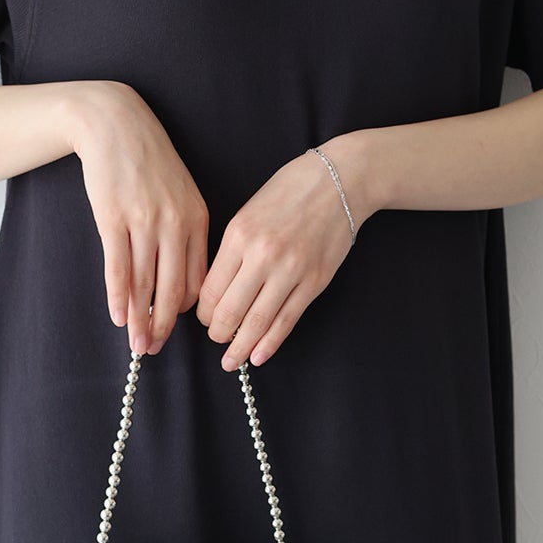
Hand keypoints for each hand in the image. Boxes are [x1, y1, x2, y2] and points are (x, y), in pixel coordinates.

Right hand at [74, 83, 208, 356]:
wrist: (115, 124)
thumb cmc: (148, 161)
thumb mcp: (180, 192)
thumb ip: (185, 232)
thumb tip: (183, 279)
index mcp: (196, 218)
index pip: (199, 277)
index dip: (188, 310)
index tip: (178, 328)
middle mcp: (175, 223)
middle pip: (174, 288)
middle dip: (165, 325)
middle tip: (157, 349)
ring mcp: (144, 221)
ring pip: (145, 283)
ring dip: (141, 319)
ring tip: (137, 344)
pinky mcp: (113, 218)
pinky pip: (118, 267)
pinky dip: (119, 296)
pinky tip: (119, 316)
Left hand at [196, 147, 357, 370]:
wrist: (339, 181)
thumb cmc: (290, 192)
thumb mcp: (248, 213)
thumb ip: (231, 250)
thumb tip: (217, 291)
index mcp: (238, 236)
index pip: (210, 290)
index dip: (203, 313)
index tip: (204, 319)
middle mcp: (262, 255)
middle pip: (229, 311)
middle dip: (218, 333)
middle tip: (217, 339)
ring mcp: (290, 270)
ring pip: (257, 322)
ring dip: (241, 347)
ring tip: (232, 361)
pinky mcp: (315, 281)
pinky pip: (287, 320)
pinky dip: (271, 343)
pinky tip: (259, 355)